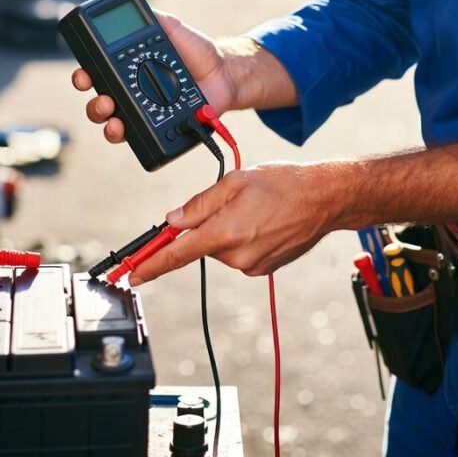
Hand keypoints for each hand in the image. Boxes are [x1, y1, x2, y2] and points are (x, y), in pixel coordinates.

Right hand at [71, 12, 236, 143]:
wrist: (223, 74)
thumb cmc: (196, 51)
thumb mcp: (173, 29)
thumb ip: (154, 19)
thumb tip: (137, 9)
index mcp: (128, 69)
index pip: (97, 74)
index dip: (84, 76)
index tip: (83, 74)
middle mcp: (131, 93)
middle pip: (99, 103)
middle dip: (93, 104)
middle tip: (103, 98)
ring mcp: (143, 112)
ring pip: (112, 123)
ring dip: (105, 122)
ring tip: (113, 117)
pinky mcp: (158, 129)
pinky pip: (138, 137)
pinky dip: (129, 135)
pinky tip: (128, 129)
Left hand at [125, 161, 340, 283]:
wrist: (325, 199)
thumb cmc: (284, 184)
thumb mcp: (235, 181)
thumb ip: (199, 203)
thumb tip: (173, 221)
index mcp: (226, 231)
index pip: (178, 254)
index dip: (151, 265)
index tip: (132, 275)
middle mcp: (238, 256)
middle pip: (202, 245)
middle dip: (207, 226)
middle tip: (233, 202)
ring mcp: (252, 266)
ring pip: (221, 249)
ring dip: (227, 231)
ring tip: (256, 210)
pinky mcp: (264, 270)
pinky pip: (239, 255)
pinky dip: (243, 239)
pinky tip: (263, 223)